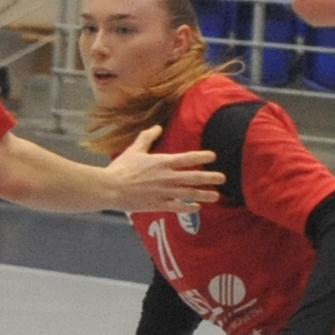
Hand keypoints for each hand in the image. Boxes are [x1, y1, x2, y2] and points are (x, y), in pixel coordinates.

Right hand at [105, 126, 223, 212]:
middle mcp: (167, 177)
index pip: (188, 158)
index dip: (202, 156)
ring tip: (216, 196)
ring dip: (204, 194)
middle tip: (223, 178)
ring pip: (189, 193)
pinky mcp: (158, 204)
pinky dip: (189, 208)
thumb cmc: (121, 168)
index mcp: (162, 162)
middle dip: (210, 177)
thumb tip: (157, 127)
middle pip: (194, 176)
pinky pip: (178, 207)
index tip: (213, 156)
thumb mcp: (134, 150)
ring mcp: (164, 192)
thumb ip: (147, 138)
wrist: (111, 188)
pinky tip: (197, 207)